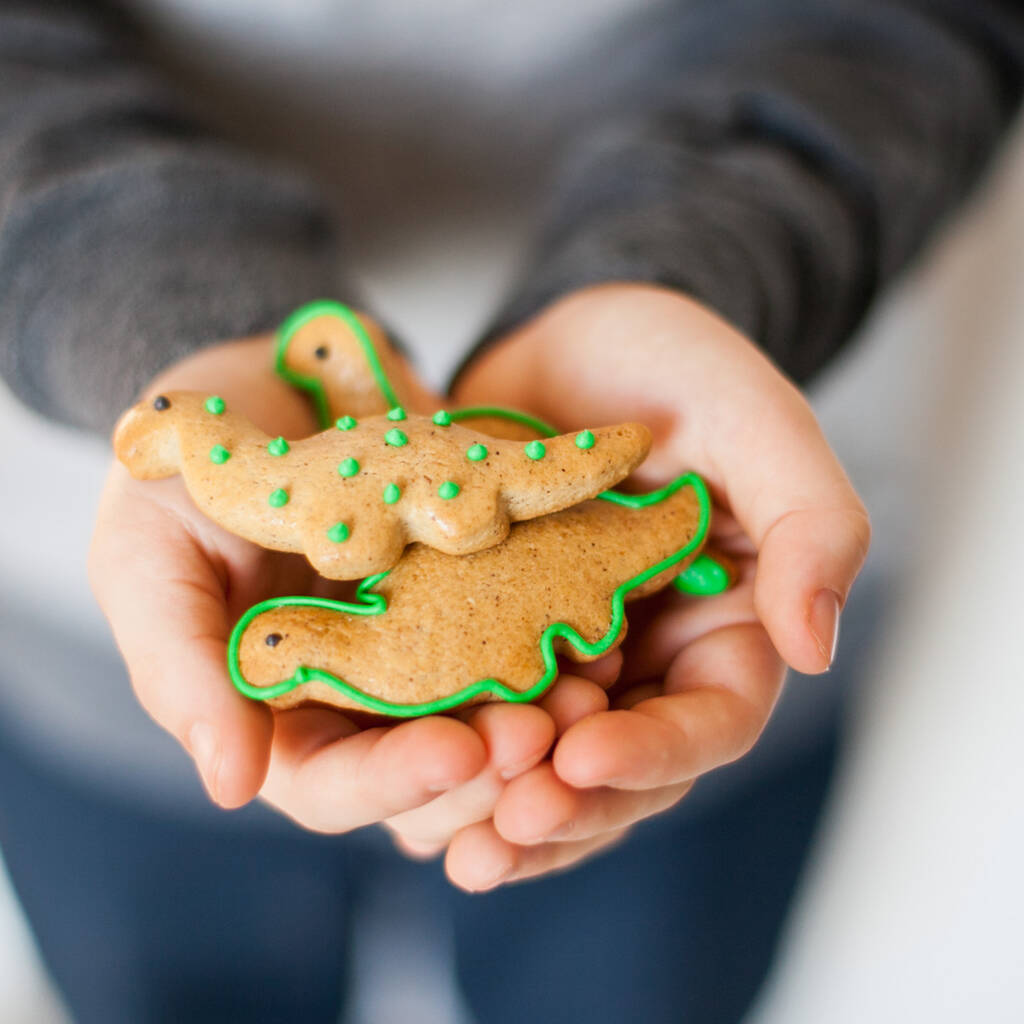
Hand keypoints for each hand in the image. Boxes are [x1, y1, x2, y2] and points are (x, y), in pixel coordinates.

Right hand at [89, 331, 552, 833]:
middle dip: (492, 760)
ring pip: (491, 707)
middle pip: (431, 766)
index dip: (394, 782)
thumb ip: (181, 670)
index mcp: (276, 713)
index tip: (460, 753)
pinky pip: (526, 626)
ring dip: (545, 710)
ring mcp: (423, 640)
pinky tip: (604, 626)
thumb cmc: (175, 478)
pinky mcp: (472, 588)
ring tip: (591, 684)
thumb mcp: (149, 560)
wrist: (259, 384)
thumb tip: (230, 785)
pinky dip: (563, 634)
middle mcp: (359, 692)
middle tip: (548, 729)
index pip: (333, 784)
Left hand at [443, 282, 869, 888]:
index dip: (654, 754)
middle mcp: (648, 660)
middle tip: (507, 821)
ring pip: (546, 765)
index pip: (708, 720)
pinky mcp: (492, 639)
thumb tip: (816, 645)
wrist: (568, 340)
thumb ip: (808, 521)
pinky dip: (450, 759)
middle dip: (569, 804)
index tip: (584, 757)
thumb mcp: (755, 424)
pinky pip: (475, 717)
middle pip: (622, 768)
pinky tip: (404, 787)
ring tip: (455, 838)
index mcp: (725, 627)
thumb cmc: (671, 368)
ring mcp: (567, 656)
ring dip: (502, 807)